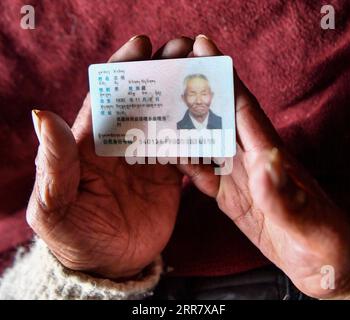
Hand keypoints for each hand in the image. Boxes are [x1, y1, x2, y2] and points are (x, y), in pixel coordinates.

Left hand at [27, 35, 193, 278]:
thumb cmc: (74, 235)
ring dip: (185, 97)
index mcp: (92, 142)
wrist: (108, 264)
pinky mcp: (168, 175)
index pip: (107, 96)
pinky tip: (212, 131)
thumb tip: (43, 116)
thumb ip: (54, 164)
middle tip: (184, 48)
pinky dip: (198, 142)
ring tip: (206, 77)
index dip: (123, 68)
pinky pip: (186, 151)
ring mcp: (148, 158)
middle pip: (143, 99)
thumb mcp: (54, 205)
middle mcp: (122, 143)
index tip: (141, 44)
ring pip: (168, 119)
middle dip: (162, 71)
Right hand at [178, 35, 349, 298]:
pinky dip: (184, 162)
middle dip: (195, 90)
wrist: (321, 265)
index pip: (243, 110)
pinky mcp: (229, 198)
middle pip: (218, 118)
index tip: (205, 49)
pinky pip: (201, 175)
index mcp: (270, 157)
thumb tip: (264, 165)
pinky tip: (167, 152)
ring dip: (183, 125)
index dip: (226, 79)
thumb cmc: (323, 239)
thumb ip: (283, 197)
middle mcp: (249, 161)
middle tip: (168, 67)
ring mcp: (237, 179)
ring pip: (205, 144)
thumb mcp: (307, 222)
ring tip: (156, 106)